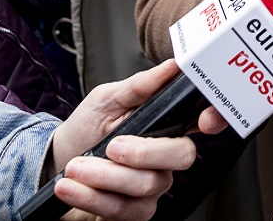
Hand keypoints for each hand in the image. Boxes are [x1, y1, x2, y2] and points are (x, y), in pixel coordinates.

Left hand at [48, 60, 226, 219]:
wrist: (57, 164)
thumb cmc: (87, 128)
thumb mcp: (106, 99)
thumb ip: (140, 85)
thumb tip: (173, 65)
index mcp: (169, 123)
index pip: (207, 120)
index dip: (215, 119)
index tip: (204, 120)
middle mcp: (168, 156)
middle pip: (182, 156)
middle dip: (143, 153)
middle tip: (111, 146)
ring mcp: (155, 185)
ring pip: (148, 184)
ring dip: (104, 175)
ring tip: (75, 166)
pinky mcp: (136, 211)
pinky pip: (124, 209)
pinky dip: (91, 197)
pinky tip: (71, 188)